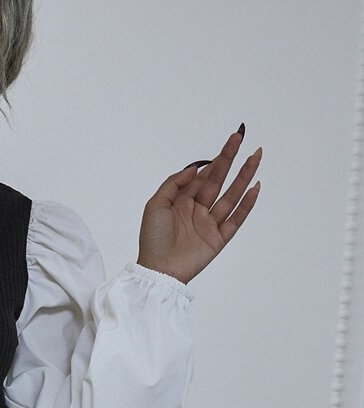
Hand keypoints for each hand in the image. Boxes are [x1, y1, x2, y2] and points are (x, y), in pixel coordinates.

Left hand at [136, 129, 262, 284]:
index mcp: (182, 201)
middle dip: (230, 159)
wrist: (159, 270)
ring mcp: (210, 224)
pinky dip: (246, 205)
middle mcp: (198, 210)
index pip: (202, 177)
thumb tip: (194, 169)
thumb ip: (173, 184)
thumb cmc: (152, 239)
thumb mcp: (155, 205)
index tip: (227, 143)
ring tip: (255, 157)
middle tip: (240, 138)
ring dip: (244, 177)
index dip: (214, 161)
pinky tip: (254, 188)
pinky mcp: (219, 238)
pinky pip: (236, 219)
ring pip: (231, 196)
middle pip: (219, 181)